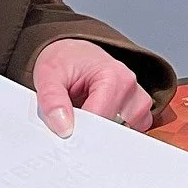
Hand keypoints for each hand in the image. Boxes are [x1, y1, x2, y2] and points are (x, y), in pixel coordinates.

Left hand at [34, 38, 153, 136]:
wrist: (73, 53)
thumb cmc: (64, 60)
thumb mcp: (47, 75)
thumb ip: (52, 101)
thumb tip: (64, 127)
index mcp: (114, 76)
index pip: (99, 121)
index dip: (78, 130)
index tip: (65, 131)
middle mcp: (131, 87)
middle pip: (111, 130)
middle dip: (89, 131)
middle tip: (72, 114)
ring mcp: (138, 100)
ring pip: (119, 134)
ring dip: (100, 131)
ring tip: (86, 109)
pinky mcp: (140, 110)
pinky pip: (128, 132)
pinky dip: (111, 131)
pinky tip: (98, 115)